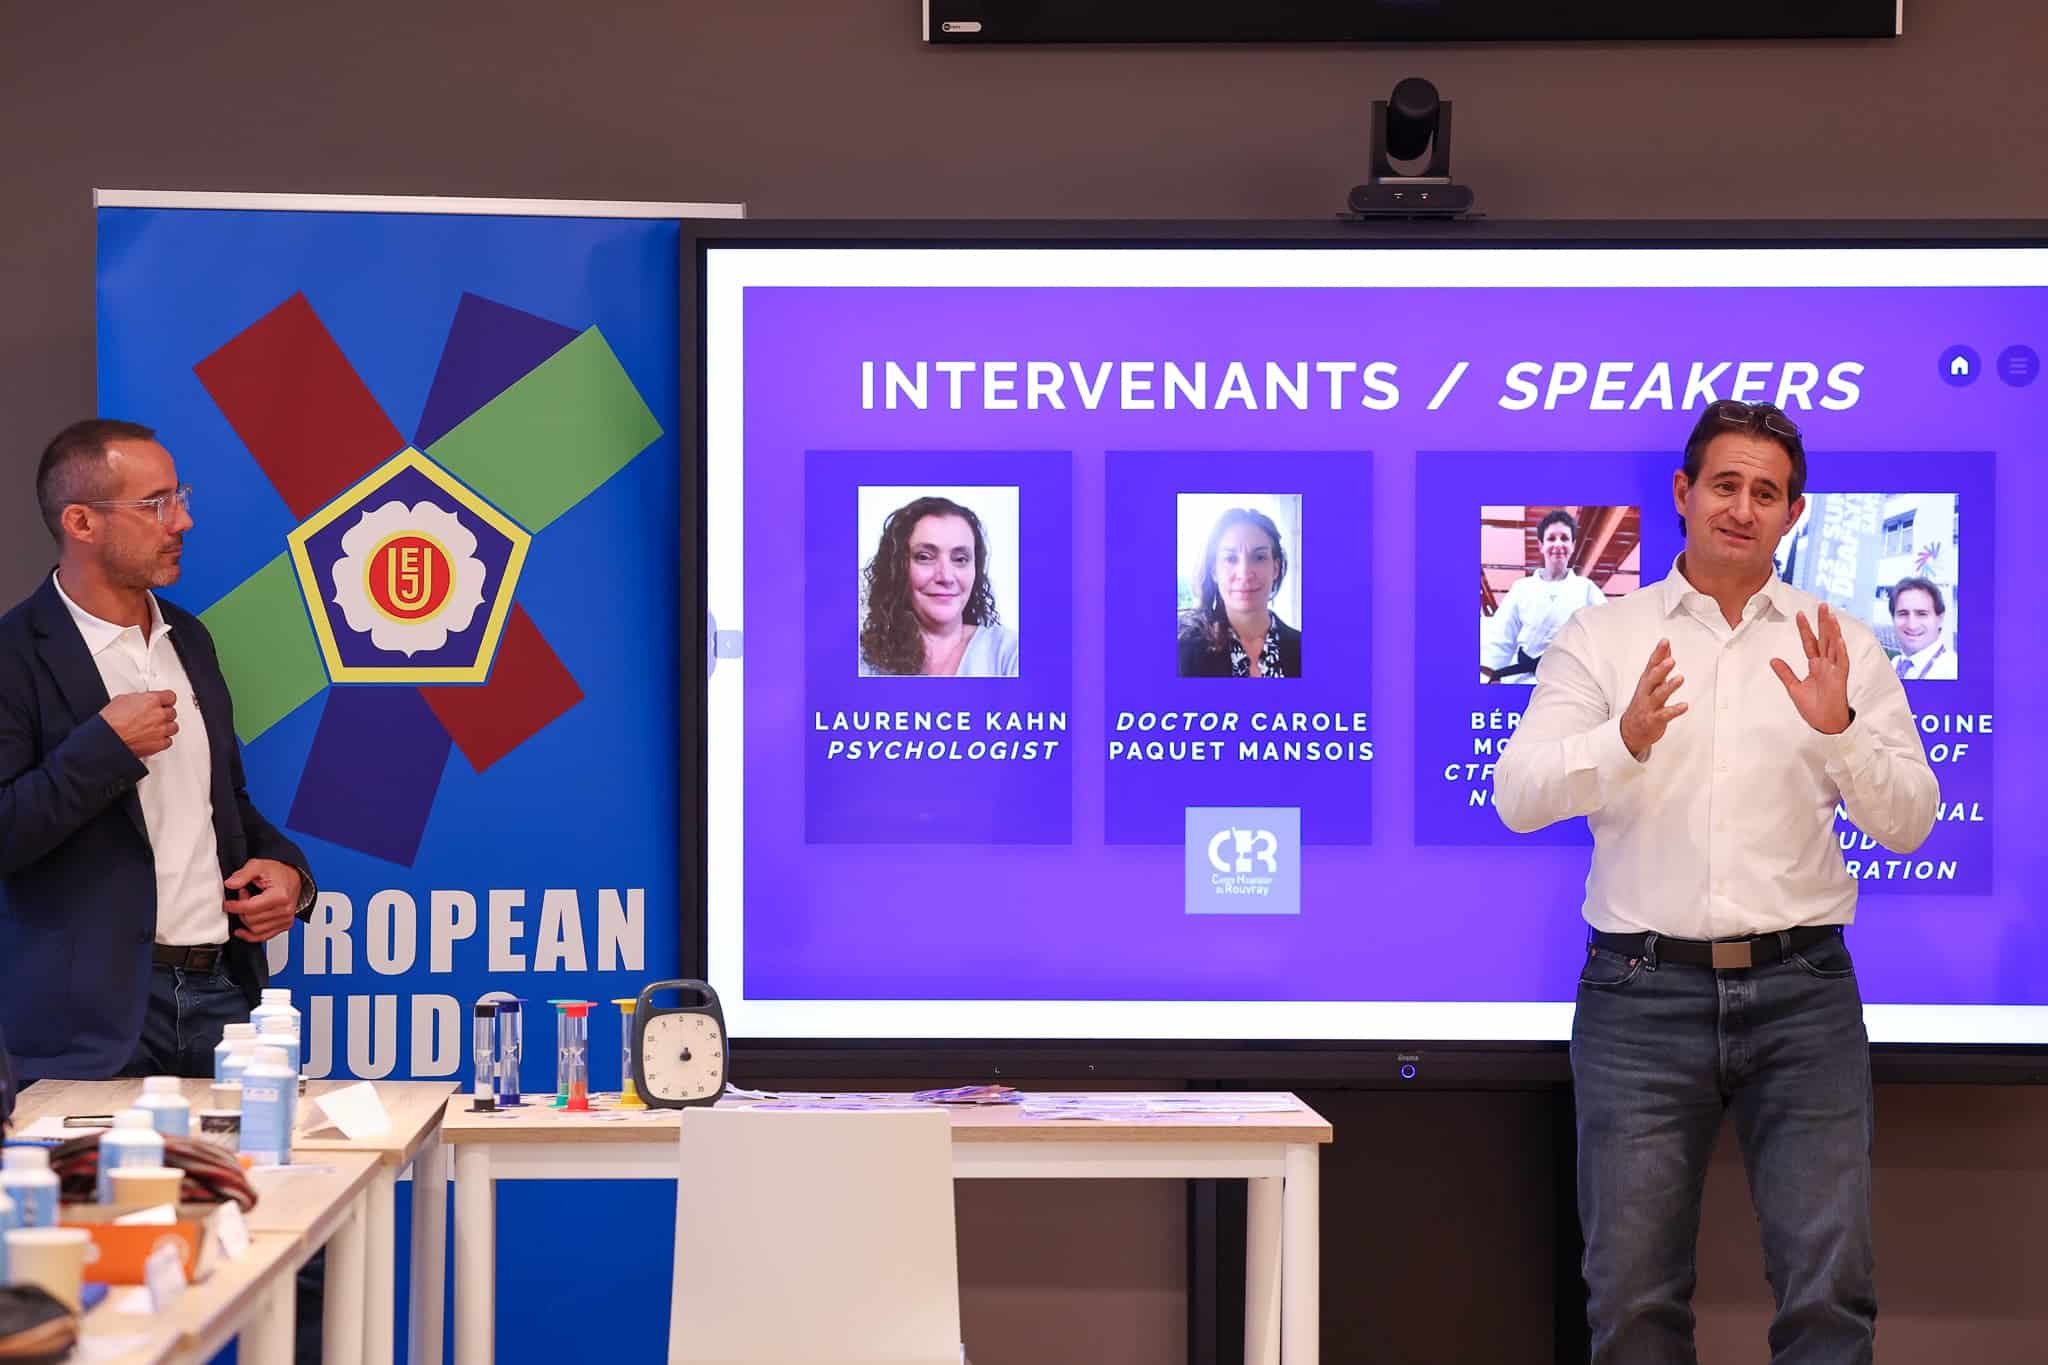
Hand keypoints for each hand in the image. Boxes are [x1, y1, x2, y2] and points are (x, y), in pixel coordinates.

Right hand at [101, 690, 178, 759]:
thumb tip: (141, 700)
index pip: (170, 697)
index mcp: (151, 700)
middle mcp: (158, 715)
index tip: (165, 702)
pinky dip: (162, 740)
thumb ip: (139, 699)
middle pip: (172, 712)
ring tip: (155, 727)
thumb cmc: (110, 721)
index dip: (166, 700)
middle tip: (155, 716)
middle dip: (164, 714)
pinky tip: (155, 738)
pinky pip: (168, 741)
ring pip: (173, 727)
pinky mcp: (158, 744)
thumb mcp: (123, 699)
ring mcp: (160, 730)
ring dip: (166, 727)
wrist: (106, 738)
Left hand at [224, 859, 303, 942]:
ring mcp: (286, 919)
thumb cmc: (279, 872)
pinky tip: (242, 931)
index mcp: (280, 896)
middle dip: (241, 909)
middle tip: (243, 896)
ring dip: (246, 919)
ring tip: (250, 905)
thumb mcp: (258, 866)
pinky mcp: (284, 925)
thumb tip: (230, 884)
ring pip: (255, 929)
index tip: (227, 904)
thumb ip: (243, 874)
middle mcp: (285, 910)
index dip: (234, 906)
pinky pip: (263, 936)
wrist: (293, 877)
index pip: (250, 908)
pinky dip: (250, 936)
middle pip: (251, 920)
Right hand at [1618, 639, 1687, 758]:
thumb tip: (1667, 648)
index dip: (1658, 653)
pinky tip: (1684, 706)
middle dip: (1661, 669)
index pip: (1651, 664)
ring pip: (1658, 695)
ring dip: (1669, 687)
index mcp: (1646, 682)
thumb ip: (1659, 665)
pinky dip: (1675, 710)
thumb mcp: (1649, 682)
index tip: (1665, 641)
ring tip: (1680, 678)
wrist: (1630, 730)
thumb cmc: (1643, 703)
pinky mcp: (1654, 719)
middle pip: (1652, 678)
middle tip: (1670, 660)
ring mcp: (1649, 706)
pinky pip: (1665, 715)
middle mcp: (1646, 692)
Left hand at [1772, 605, 1853, 734]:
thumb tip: (1773, 660)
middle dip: (1823, 622)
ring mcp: (1834, 670)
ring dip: (1833, 632)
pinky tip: (1838, 640)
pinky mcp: (1840, 679)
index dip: (1805, 629)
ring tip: (1830, 616)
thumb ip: (1785, 673)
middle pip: (1824, 639)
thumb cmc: (1813, 707)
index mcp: (1816, 665)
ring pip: (1834, 646)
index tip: (1799, 615)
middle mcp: (1826, 664)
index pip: (1810, 642)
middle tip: (1821, 605)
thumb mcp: (1794, 688)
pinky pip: (1842, 663)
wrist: (1824, 723)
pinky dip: (1840, 651)